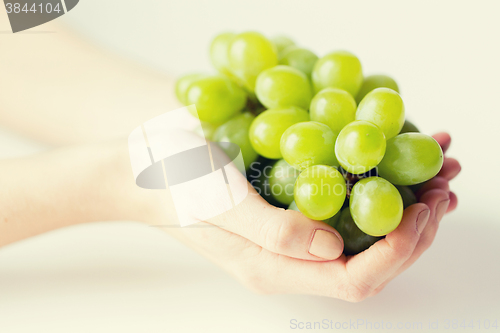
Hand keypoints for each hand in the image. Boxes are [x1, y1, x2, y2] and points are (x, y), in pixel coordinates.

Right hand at [132, 131, 459, 301]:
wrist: (141, 167)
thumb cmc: (171, 181)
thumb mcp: (216, 202)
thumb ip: (272, 231)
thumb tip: (333, 244)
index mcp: (271, 268)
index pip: (353, 280)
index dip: (397, 250)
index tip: (422, 207)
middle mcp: (287, 259)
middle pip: (369, 262)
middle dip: (415, 227)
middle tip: (444, 182)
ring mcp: (289, 236)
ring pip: (362, 236)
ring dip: (404, 206)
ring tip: (435, 171)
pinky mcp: (287, 209)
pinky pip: (343, 208)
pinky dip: (376, 186)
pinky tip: (392, 160)